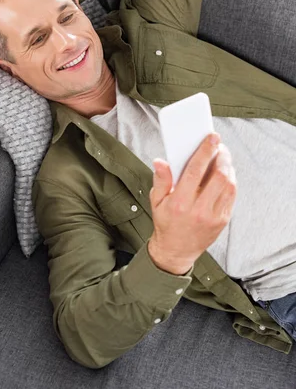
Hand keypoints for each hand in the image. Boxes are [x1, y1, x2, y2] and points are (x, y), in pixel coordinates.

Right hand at [147, 133, 236, 274]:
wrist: (176, 250)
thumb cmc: (166, 223)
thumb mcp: (156, 201)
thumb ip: (160, 180)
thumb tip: (161, 161)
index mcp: (180, 202)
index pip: (195, 171)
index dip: (205, 151)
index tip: (212, 138)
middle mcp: (199, 209)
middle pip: (218, 176)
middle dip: (222, 156)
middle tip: (219, 146)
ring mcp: (214, 216)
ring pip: (229, 185)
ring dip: (228, 167)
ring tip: (222, 158)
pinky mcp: (223, 220)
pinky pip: (232, 196)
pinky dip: (231, 181)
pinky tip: (225, 174)